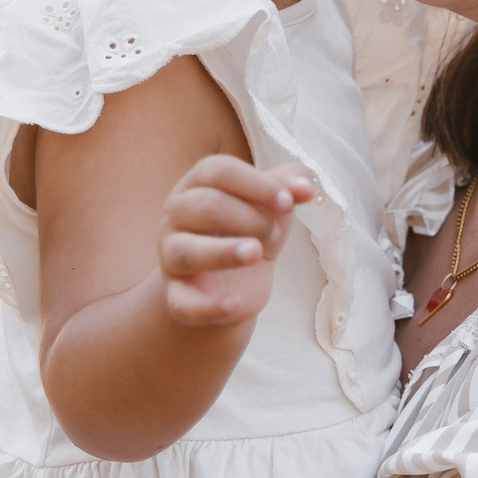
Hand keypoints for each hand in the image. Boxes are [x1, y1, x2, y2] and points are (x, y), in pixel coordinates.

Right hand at [157, 154, 314, 325]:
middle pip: (205, 205)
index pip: (218, 171)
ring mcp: (171, 257)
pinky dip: (208, 306)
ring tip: (256, 253)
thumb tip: (306, 188)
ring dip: (223, 252)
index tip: (288, 202)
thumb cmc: (249, 231)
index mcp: (197, 185)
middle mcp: (175, 216)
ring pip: (186, 252)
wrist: (232, 285)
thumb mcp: (270, 205)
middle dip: (248, 217)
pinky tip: (234, 304)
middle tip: (275, 235)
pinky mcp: (176, 297)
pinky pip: (183, 303)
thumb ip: (287, 187)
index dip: (256, 184)